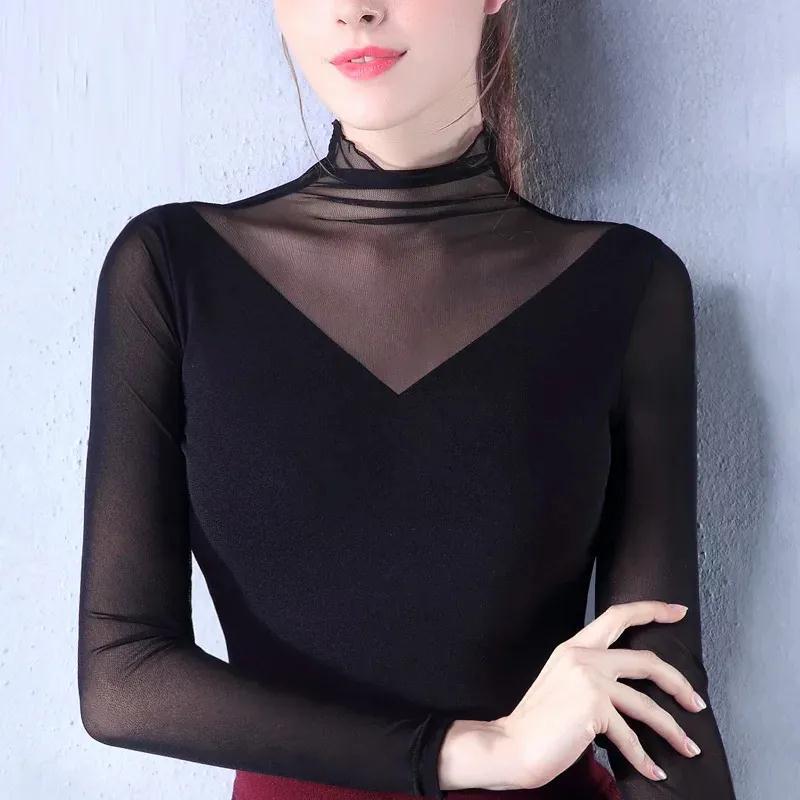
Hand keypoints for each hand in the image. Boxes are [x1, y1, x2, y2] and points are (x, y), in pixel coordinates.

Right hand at [490, 601, 705, 788]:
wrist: (512, 745)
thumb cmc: (537, 721)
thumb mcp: (563, 684)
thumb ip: (590, 675)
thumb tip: (628, 687)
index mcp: (574, 647)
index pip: (617, 616)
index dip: (651, 610)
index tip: (677, 611)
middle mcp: (583, 657)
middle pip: (647, 662)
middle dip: (678, 683)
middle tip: (697, 701)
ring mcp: (589, 681)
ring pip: (647, 705)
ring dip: (672, 730)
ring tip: (688, 747)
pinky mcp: (594, 708)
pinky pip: (630, 737)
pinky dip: (645, 759)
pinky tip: (655, 771)